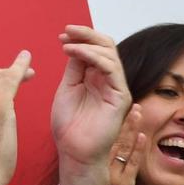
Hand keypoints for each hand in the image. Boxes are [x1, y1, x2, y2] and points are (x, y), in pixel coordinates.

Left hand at [50, 25, 132, 184]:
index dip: (82, 38)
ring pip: (110, 54)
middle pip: (107, 47)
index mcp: (98, 78)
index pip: (97, 49)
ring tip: (67, 43)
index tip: (63, 34)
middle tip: (67, 32)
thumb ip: (75, 67)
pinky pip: (111, 69)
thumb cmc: (69, 126)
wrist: (73, 152)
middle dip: (86, 35)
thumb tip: (74, 44)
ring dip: (88, 44)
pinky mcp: (120, 97)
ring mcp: (117, 88)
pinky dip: (92, 56)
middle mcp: (110, 81)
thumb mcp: (67, 88)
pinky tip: (74, 53)